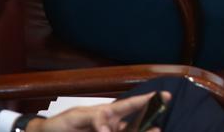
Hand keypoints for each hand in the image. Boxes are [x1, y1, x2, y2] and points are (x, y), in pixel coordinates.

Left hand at [36, 91, 168, 131]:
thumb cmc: (60, 124)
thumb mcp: (75, 118)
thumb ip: (94, 121)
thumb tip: (108, 130)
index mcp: (107, 113)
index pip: (130, 105)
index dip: (147, 100)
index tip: (163, 95)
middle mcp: (112, 126)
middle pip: (136, 124)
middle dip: (149, 122)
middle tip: (159, 125)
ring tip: (153, 131)